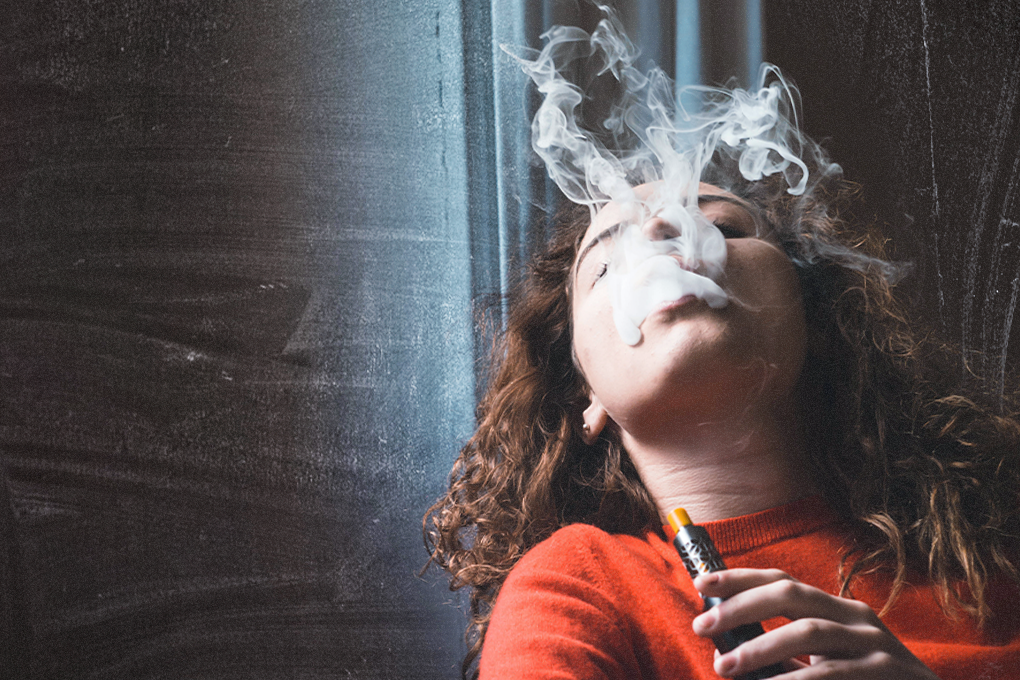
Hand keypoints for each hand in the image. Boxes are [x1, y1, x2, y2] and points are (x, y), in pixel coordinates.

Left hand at [691, 569, 940, 678]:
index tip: (700, 584)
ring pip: (808, 632)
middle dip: (742, 607)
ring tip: (724, 667)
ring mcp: (874, 643)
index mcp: (837, 609)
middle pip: (791, 594)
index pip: (782, 580)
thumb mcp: (826, 662)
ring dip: (760, 648)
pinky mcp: (888, 672)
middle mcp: (856, 617)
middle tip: (702, 625)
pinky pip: (832, 673)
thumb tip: (727, 645)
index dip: (740, 578)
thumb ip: (786, 651)